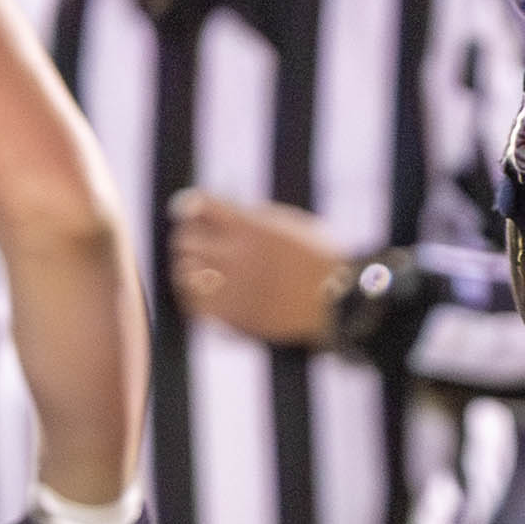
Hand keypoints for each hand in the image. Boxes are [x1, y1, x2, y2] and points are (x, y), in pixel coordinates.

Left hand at [166, 189, 350, 345]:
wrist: (340, 305)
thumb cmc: (319, 261)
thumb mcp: (290, 226)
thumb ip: (252, 219)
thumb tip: (217, 215)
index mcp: (252, 228)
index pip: (199, 206)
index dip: (189, 206)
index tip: (187, 210)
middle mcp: (237, 256)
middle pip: (185, 240)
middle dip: (188, 238)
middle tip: (194, 242)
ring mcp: (233, 289)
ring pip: (184, 273)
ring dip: (188, 268)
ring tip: (198, 269)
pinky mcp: (233, 317)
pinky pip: (195, 304)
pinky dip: (194, 296)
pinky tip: (206, 293)